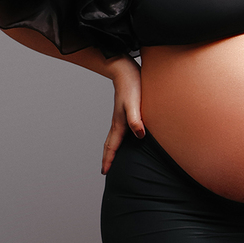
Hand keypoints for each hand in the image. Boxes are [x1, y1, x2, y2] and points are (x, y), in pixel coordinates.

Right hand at [101, 56, 144, 172]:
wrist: (125, 70)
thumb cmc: (131, 86)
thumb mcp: (135, 104)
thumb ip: (136, 120)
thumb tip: (139, 135)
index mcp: (119, 123)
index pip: (112, 146)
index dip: (109, 159)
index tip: (104, 172)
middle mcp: (118, 122)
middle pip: (110, 144)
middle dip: (107, 157)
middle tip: (105, 169)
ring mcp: (120, 117)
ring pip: (114, 138)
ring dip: (111, 149)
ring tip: (112, 157)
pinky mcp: (125, 112)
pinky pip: (120, 131)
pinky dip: (118, 139)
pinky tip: (126, 138)